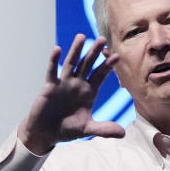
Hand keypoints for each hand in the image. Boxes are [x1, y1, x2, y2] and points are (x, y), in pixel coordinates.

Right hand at [17, 34, 124, 153]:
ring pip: (71, 63)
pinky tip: (58, 49)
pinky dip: (54, 60)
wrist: (46, 133)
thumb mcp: (87, 129)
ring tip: (82, 36)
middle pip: (87, 65)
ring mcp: (63, 84)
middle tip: (102, 38)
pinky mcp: (50, 87)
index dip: (107, 66)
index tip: (116, 56)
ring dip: (76, 50)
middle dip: (94, 52)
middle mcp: (77, 84)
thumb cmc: (67, 130)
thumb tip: (123, 134)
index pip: (100, 75)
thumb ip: (104, 130)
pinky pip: (52, 71)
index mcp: (89, 92)